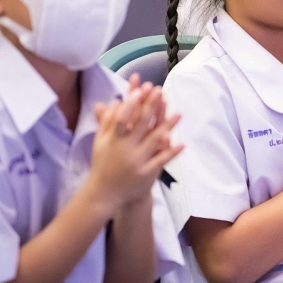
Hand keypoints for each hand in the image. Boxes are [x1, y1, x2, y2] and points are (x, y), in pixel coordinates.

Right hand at [88, 74, 182, 208]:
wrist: (105, 194)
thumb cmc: (103, 164)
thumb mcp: (100, 142)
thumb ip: (107, 121)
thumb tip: (115, 100)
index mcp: (114, 139)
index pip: (123, 117)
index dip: (132, 102)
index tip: (141, 88)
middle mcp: (126, 149)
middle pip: (141, 124)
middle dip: (151, 106)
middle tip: (160, 90)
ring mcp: (137, 161)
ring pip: (155, 140)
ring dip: (168, 126)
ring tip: (179, 112)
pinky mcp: (147, 173)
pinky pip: (162, 160)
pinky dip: (171, 152)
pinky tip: (182, 143)